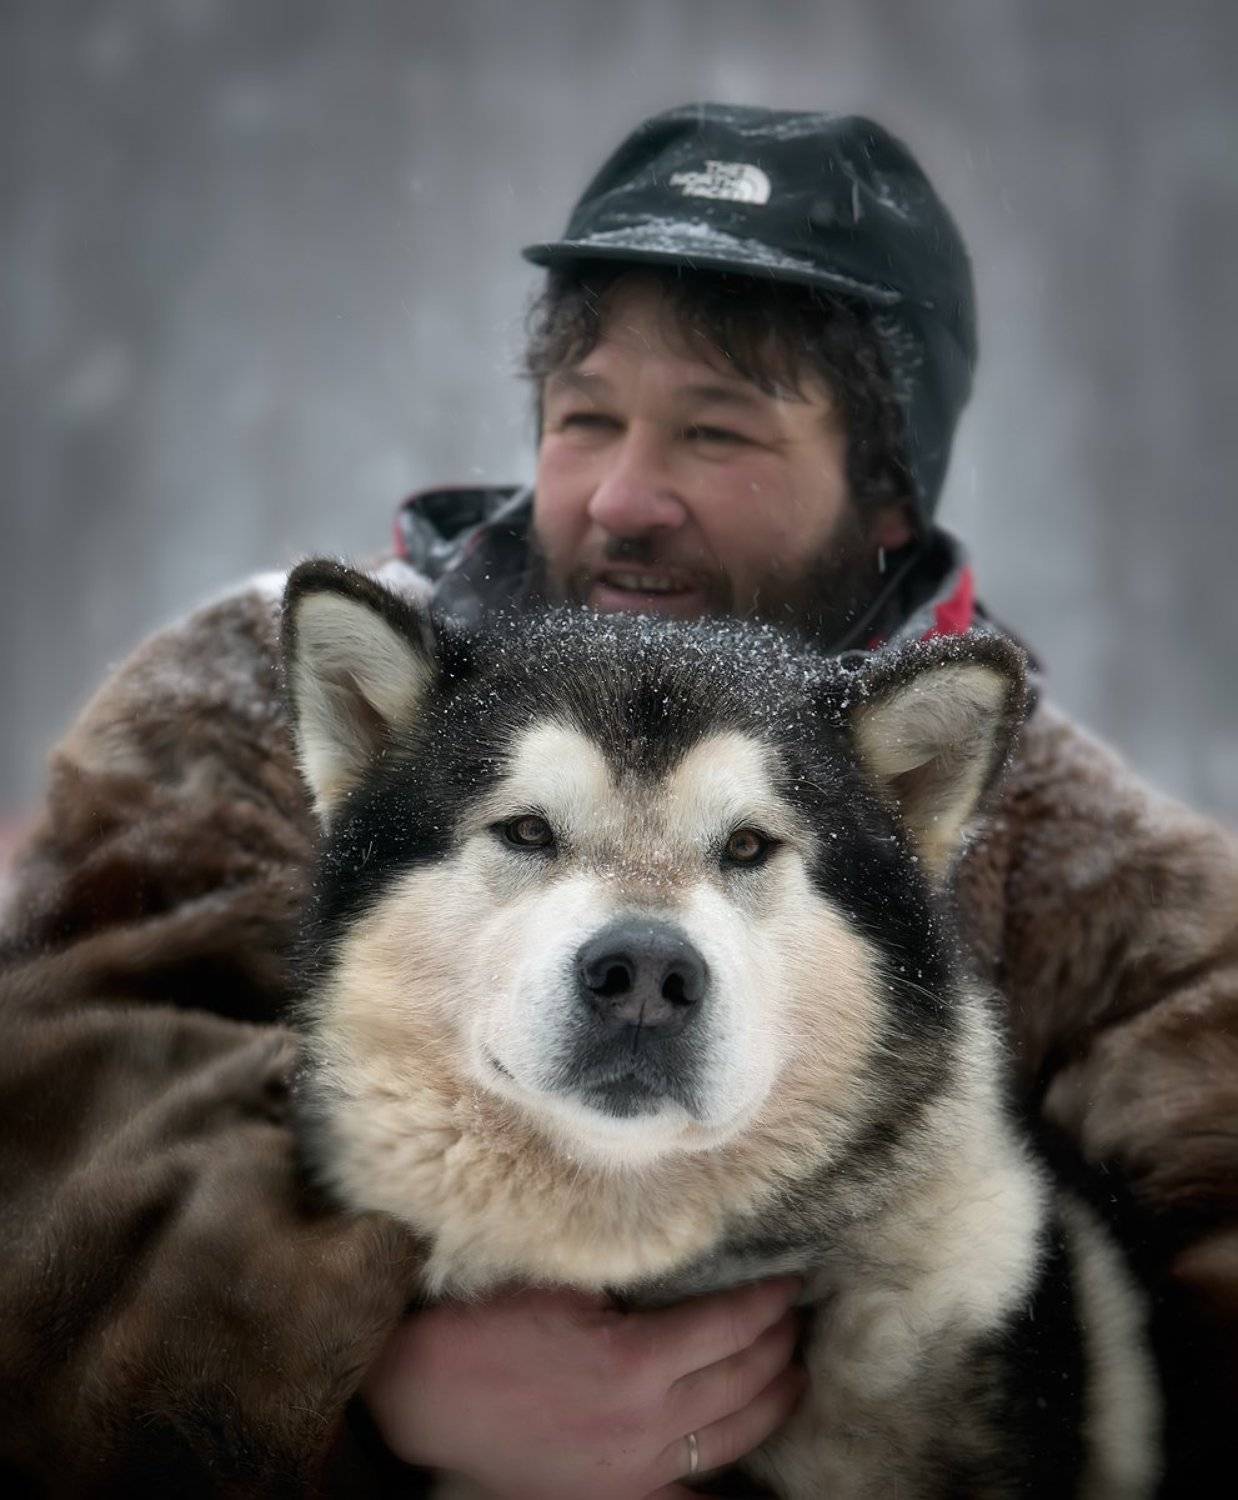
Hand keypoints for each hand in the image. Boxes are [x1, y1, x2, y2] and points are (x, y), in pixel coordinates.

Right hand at [362, 1276, 805, 1498]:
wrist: (430, 1392)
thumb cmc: (490, 1323)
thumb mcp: (567, 1283)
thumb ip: (635, 1280)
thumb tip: (691, 1261)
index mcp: (635, 1361)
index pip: (730, 1325)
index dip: (769, 1300)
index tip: (792, 1280)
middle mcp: (645, 1423)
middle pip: (743, 1381)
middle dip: (779, 1345)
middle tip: (797, 1316)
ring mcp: (635, 1469)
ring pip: (731, 1437)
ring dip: (772, 1401)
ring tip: (793, 1372)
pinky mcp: (617, 1496)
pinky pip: (690, 1499)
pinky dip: (725, 1482)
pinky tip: (751, 1459)